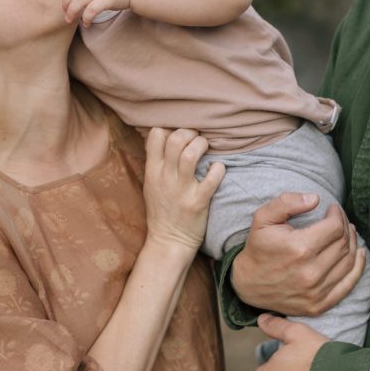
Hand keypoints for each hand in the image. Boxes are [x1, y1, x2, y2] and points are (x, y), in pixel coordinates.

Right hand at [141, 127, 223, 251]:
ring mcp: (181, 190)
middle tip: (197, 140)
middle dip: (190, 133)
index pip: (156, 135)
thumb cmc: (162, 211)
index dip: (171, 129)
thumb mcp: (151, 185)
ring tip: (207, 149)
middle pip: (175, 140)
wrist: (168, 241)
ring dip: (202, 146)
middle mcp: (165, 178)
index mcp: (152, 172)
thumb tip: (165, 139)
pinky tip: (218, 169)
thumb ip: (156, 163)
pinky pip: (212, 178)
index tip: (181, 136)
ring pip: (191, 154)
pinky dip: (218, 169)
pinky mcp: (198, 202)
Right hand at [229, 194, 365, 315]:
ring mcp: (316, 291)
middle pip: (343, 243)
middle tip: (339, 220)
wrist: (247, 284)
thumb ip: (286, 203)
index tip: (332, 209)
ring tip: (346, 233)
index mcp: (299, 248)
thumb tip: (316, 198)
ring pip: (348, 261)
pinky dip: (359, 267)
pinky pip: (349, 284)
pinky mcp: (319, 305)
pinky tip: (359, 254)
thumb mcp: (262, 219)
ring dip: (352, 243)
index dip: (338, 214)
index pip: (335, 227)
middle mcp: (310, 272)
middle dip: (345, 227)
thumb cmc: (258, 248)